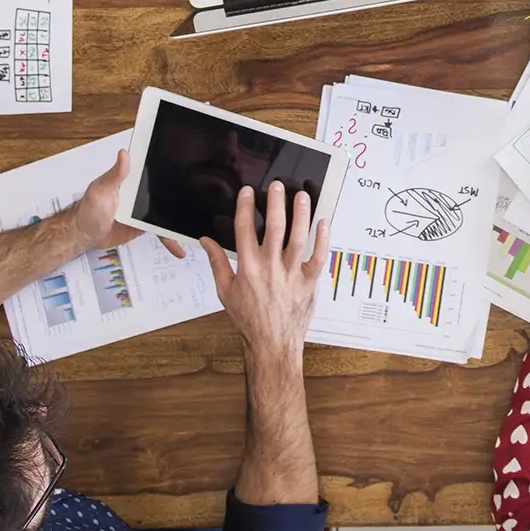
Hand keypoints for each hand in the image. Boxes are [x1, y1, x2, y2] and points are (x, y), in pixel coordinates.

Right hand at [202, 182, 329, 362]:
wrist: (272, 344)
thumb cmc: (248, 319)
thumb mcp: (225, 291)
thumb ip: (216, 263)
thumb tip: (205, 241)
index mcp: (248, 269)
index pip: (244, 231)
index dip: (245, 208)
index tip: (248, 191)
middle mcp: (270, 269)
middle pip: (274, 229)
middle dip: (275, 204)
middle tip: (277, 186)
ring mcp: (291, 276)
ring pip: (298, 239)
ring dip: (300, 216)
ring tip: (302, 196)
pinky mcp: (309, 283)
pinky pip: (319, 258)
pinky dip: (323, 240)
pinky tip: (324, 222)